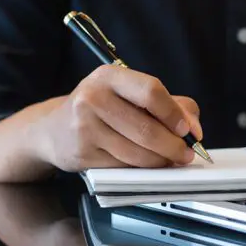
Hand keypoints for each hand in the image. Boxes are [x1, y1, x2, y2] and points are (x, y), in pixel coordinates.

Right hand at [37, 65, 203, 170]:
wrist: (52, 129)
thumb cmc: (101, 108)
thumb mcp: (129, 93)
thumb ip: (169, 104)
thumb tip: (193, 129)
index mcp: (109, 76)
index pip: (151, 91)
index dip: (175, 113)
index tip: (189, 129)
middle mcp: (93, 98)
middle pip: (146, 127)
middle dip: (173, 145)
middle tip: (187, 153)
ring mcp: (84, 128)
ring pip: (137, 152)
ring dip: (161, 161)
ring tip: (171, 160)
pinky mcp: (82, 154)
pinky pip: (123, 166)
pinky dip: (142, 169)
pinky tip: (148, 165)